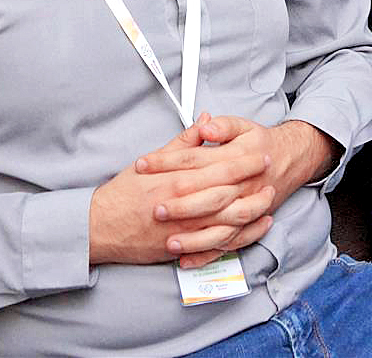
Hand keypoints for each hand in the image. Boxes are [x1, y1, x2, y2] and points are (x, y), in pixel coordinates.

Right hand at [91, 118, 276, 266]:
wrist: (100, 226)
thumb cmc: (123, 195)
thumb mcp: (151, 161)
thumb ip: (182, 143)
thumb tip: (204, 123)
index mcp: (177, 180)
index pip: (220, 167)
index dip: (245, 161)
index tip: (261, 153)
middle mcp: (183, 205)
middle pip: (229, 193)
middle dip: (254, 182)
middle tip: (271, 171)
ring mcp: (185, 230)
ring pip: (229, 221)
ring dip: (253, 209)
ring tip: (268, 199)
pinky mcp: (183, 248)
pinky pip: (219, 244)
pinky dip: (241, 236)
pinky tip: (254, 227)